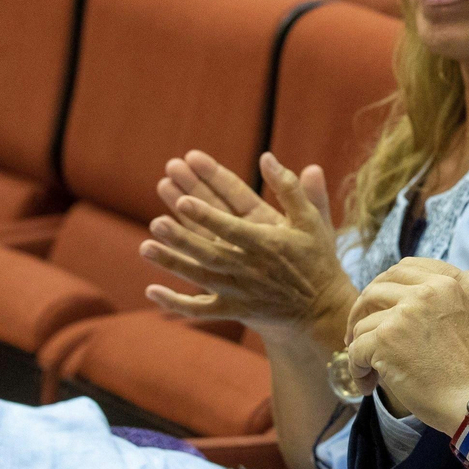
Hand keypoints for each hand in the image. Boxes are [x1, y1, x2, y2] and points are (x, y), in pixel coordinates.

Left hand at [141, 151, 354, 347]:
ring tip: (144, 247)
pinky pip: (201, 310)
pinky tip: (151, 290)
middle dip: (183, 238)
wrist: (324, 310)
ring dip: (172, 263)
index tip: (184, 201)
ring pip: (200, 277)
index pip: (232, 227)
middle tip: (156, 223)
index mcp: (267, 243)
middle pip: (210, 251)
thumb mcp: (311, 221)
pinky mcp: (234, 310)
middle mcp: (250, 268)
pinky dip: (176, 303)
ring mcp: (240, 291)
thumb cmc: (317, 259)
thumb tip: (267, 157)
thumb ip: (291, 189)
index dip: (208, 216)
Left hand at [346, 257, 468, 432]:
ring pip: (363, 324)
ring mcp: (403, 315)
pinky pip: (356, 350)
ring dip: (361, 348)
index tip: (383, 310)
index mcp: (446, 284)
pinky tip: (368, 384)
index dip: (387, 288)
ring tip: (370, 370)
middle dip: (362, 312)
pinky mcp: (385, 340)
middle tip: (359, 335)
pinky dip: (357, 370)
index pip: (403, 270)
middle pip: (375, 290)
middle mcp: (424, 292)